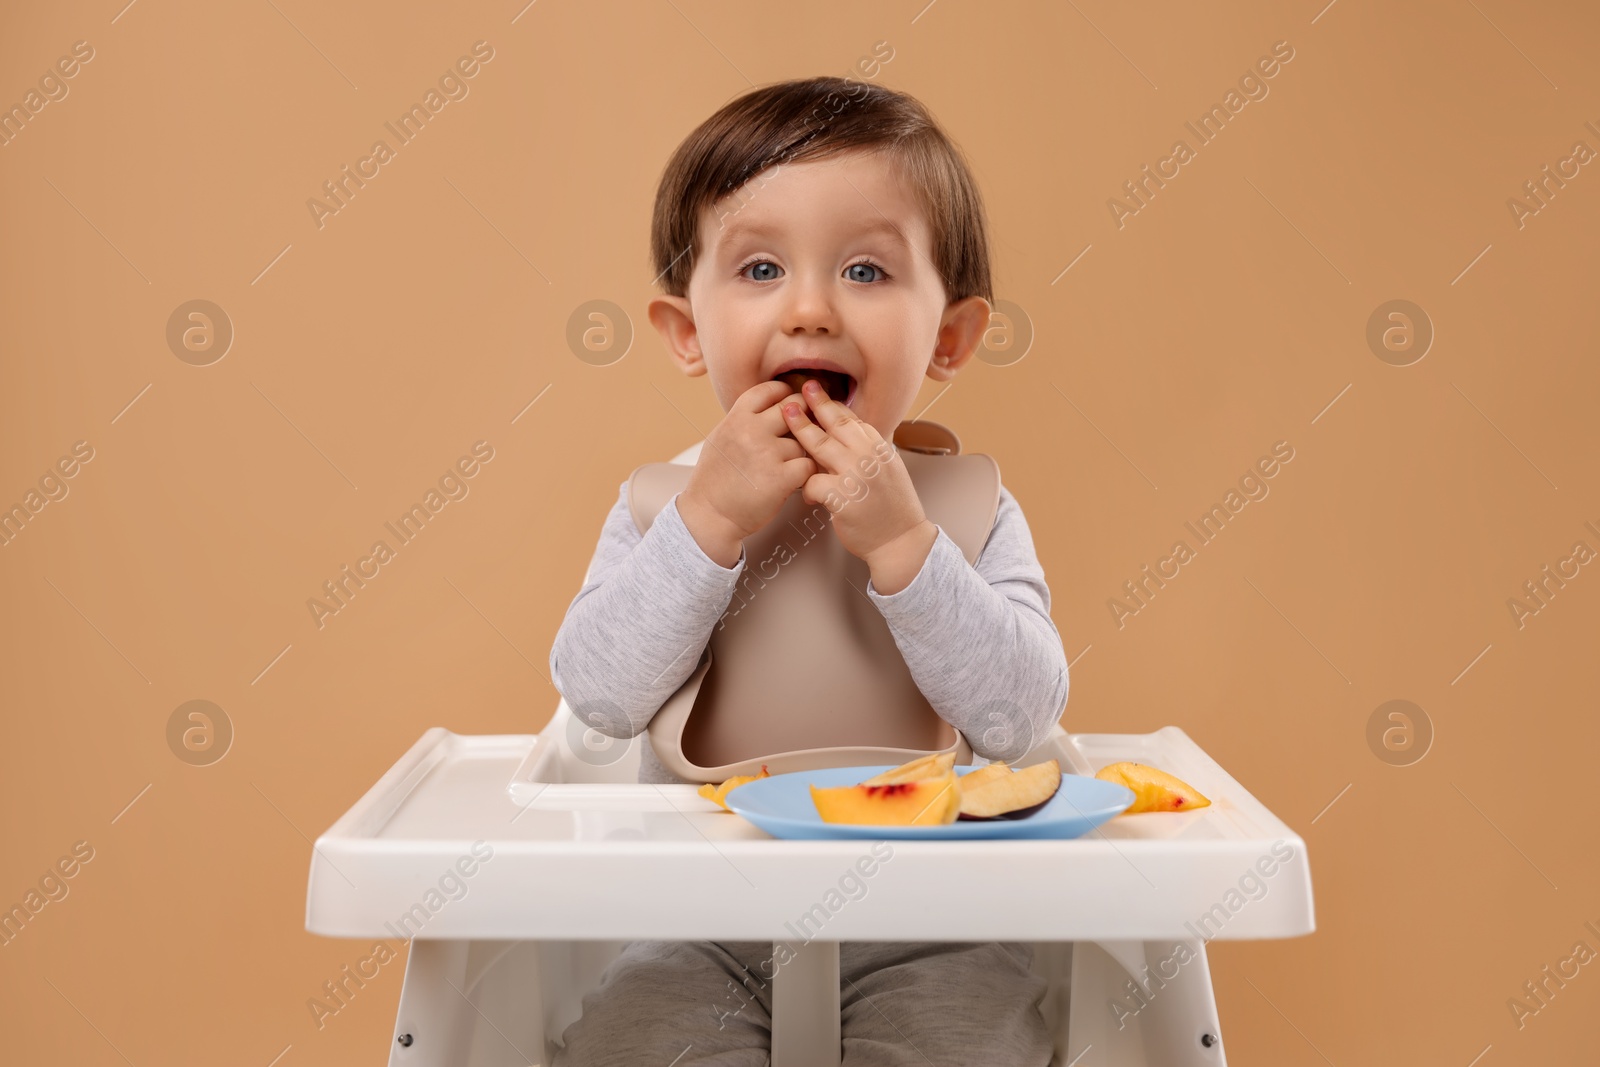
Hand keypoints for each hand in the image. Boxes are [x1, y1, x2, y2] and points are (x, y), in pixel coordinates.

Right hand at [677, 379, 817, 566]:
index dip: (785, 395)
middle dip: (803, 418)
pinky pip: (808, 465)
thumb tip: (771, 406)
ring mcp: (768, 453)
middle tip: (803, 432)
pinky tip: (795, 479)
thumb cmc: (715, 479)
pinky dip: (806, 473)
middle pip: (795, 407)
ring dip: (802, 452)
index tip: (791, 404)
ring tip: (790, 465)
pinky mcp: (781, 478)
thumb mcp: (722, 438)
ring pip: (804, 440)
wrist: (709, 516)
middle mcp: (752, 430)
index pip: (770, 390)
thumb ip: (744, 420)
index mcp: (736, 418)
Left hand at [781, 379, 936, 591]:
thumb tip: (844, 433)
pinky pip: (813, 483)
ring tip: (785, 416)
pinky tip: (806, 497)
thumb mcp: (886, 470)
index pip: (851, 419)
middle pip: (836, 424)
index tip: (815, 390)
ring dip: (800, 430)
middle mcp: (868, 456)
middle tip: (799, 389)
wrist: (901, 541)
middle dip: (814, 404)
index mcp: (879, 447)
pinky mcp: (843, 498)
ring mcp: (856, 475)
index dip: (831, 403)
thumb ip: (866, 451)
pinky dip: (805, 488)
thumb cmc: (891, 508)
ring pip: (820, 446)